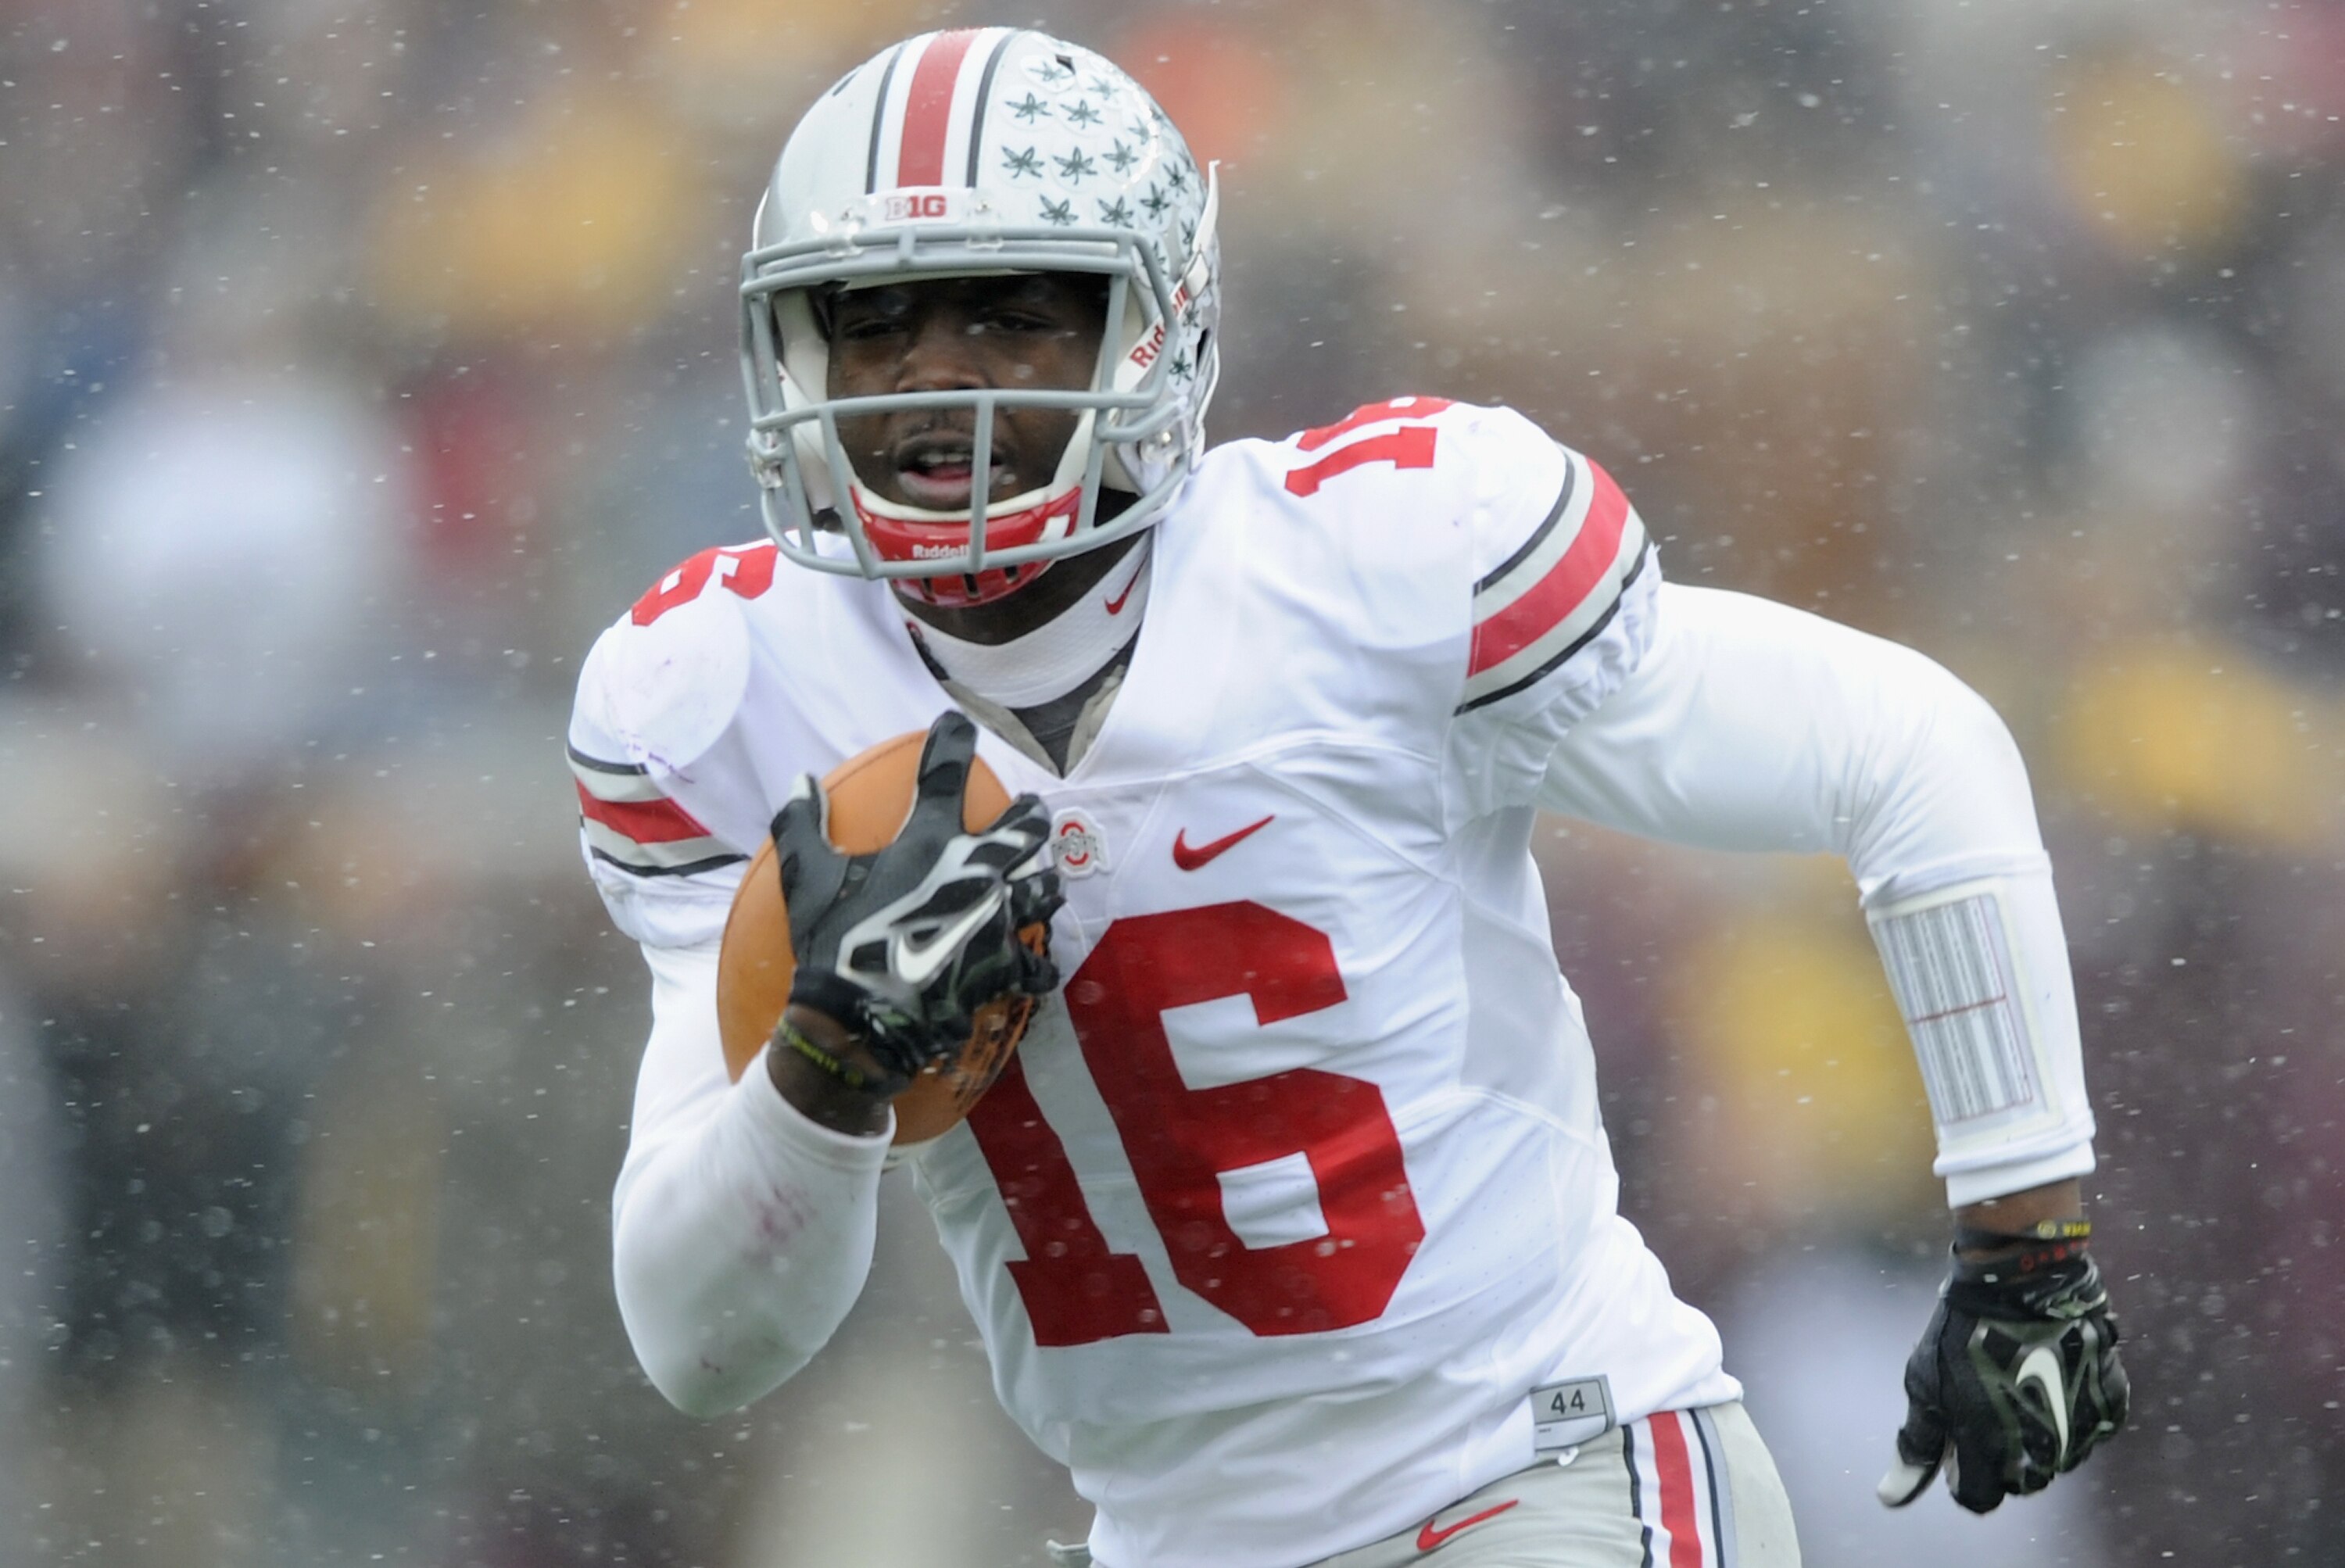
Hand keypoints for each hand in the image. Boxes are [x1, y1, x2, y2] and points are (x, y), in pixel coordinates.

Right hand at [770, 711, 1061, 1083]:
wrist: (860, 1019)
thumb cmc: (834, 943)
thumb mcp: (807, 879)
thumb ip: (803, 824)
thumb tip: (799, 779)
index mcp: (930, 843)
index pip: (944, 774)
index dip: (952, 742)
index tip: (958, 724)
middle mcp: (977, 872)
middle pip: (1026, 829)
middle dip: (1031, 816)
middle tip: (1032, 812)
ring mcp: (999, 919)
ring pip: (1044, 889)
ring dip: (1044, 883)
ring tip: (1045, 881)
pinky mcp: (1006, 966)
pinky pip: (1038, 965)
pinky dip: (1039, 967)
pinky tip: (1039, 967)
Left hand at [1878, 1230, 2128, 1512]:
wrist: (2021, 1281)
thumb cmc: (1961, 1333)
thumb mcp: (1925, 1386)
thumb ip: (1917, 1446)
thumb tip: (1889, 1498)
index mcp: (1991, 1452)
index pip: (1977, 1497)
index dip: (1962, 1471)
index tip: (1958, 1438)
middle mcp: (2042, 1453)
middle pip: (2020, 1482)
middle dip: (2001, 1457)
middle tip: (1989, 1404)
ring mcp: (2082, 1430)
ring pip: (2058, 1458)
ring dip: (2039, 1435)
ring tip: (2019, 1382)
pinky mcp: (2110, 1403)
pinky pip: (2090, 1429)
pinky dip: (2072, 1411)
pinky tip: (2053, 1376)